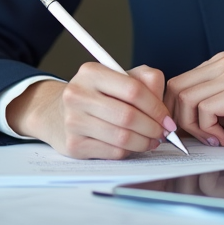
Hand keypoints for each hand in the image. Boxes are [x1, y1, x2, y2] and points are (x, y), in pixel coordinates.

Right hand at [6, 64, 178, 159]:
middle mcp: (77, 94)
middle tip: (163, 133)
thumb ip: (146, 81)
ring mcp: (73, 121)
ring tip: (152, 140)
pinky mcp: (73, 145)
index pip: (133, 90)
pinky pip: (112, 152)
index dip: (156, 107)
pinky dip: (129, 151)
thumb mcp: (119, 78)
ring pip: (122, 137)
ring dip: (144, 142)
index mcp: (91, 72)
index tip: (167, 118)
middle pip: (128, 116)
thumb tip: (164, 110)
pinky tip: (133, 146)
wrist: (56, 113)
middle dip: (153, 128)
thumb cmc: (96, 95)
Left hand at [164, 52, 223, 148]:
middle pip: (176, 88)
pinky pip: (204, 110)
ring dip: (193, 126)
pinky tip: (223, 139)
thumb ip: (200, 105)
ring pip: (186, 99)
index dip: (173, 110)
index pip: (176, 82)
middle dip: (179, 118)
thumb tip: (169, 119)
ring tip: (213, 138)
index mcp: (218, 63)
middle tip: (197, 137)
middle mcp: (223, 63)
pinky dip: (207, 130)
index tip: (183, 131)